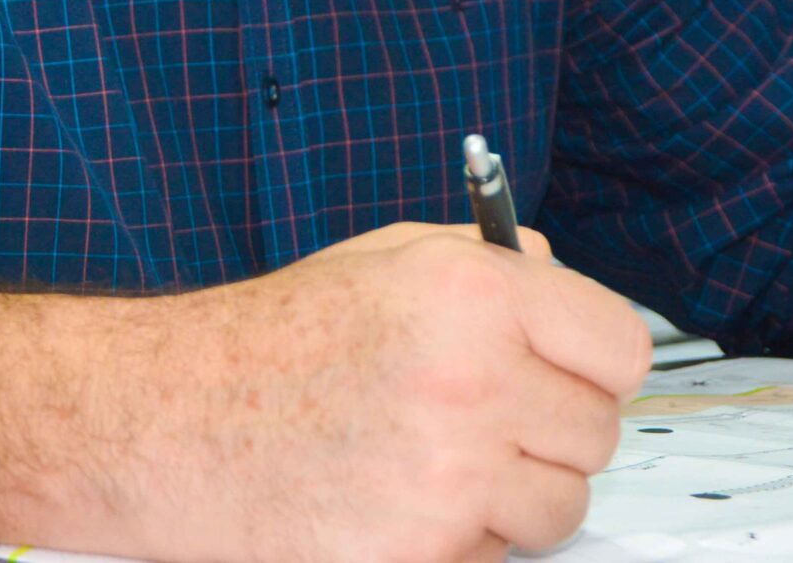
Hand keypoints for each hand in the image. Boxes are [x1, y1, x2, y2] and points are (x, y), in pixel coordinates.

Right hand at [152, 220, 653, 562]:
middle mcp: (473, 380)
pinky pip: (497, 557)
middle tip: (483, 417)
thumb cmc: (266, 341)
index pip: (621, 347)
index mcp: (473, 293)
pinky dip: (461, 540)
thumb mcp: (383, 260)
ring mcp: (450, 476)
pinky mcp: (422, 552)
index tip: (572, 369)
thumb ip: (485, 261)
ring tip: (436, 459)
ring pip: (560, 508)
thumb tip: (557, 277)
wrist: (171, 419)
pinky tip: (398, 498)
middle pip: (597, 435)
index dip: (596, 362)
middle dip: (548, 430)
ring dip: (514, 495)